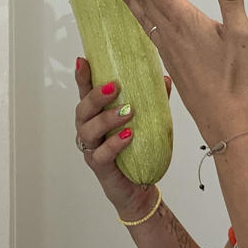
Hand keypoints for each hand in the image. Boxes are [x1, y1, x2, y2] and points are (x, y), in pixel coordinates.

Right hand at [72, 57, 170, 216]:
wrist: (139, 186)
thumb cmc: (139, 150)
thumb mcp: (148, 121)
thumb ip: (154, 100)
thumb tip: (164, 78)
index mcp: (97, 115)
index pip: (85, 92)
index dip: (82, 77)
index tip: (83, 60)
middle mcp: (89, 130)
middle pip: (82, 110)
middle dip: (95, 96)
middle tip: (114, 87)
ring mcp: (92, 149)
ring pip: (89, 131)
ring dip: (107, 119)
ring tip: (128, 112)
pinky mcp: (100, 167)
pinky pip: (101, 154)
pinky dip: (114, 144)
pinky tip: (128, 136)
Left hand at [112, 0, 247, 145]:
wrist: (222, 116)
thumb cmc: (234, 78)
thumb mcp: (241, 33)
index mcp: (186, 21)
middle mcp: (171, 33)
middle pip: (144, 0)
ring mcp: (167, 48)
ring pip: (142, 16)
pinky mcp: (169, 61)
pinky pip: (147, 31)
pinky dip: (138, 17)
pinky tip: (138, 17)